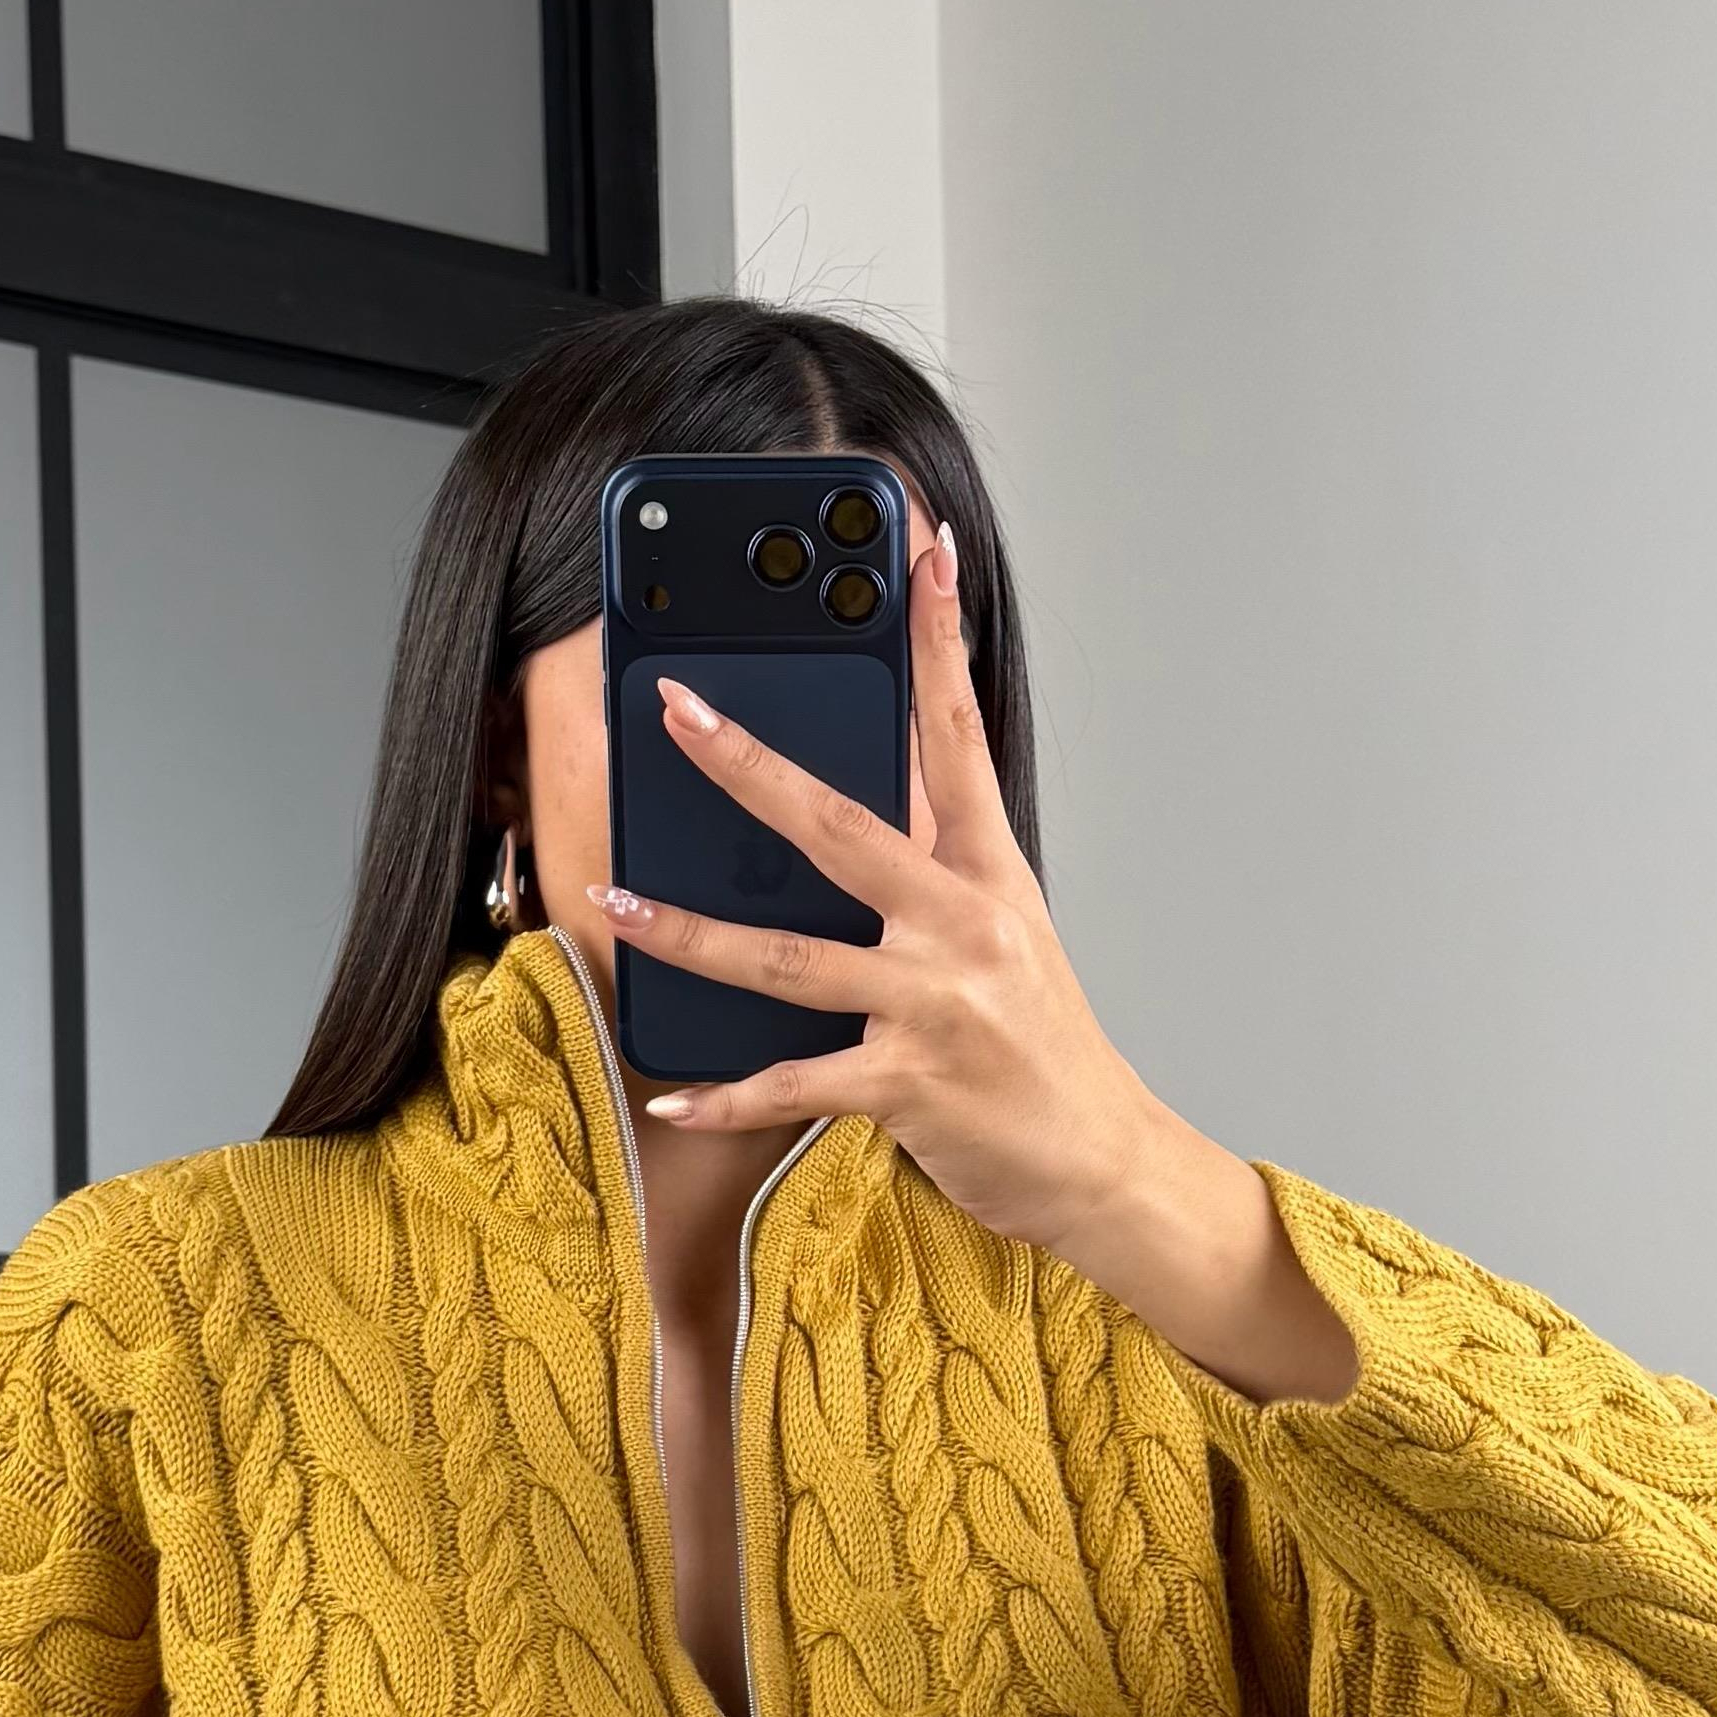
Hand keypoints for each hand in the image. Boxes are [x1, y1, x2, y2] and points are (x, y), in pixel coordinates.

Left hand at [590, 527, 1156, 1257]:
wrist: (1100, 1161)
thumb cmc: (1042, 1048)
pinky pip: (795, 1083)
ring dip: (688, 932)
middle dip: (747, 765)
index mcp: (989, 875)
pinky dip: (728, 1096)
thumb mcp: (1006, 935)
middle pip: (838, 826)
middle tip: (678, 709)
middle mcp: (963, 925)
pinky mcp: (911, 1083)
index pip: (956, 736)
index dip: (937, 641)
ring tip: (615, 898)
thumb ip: (936, 867)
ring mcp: (936, 1003)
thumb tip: (855, 800)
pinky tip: (673, 1093)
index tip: (918, 554)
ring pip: (788, 958)